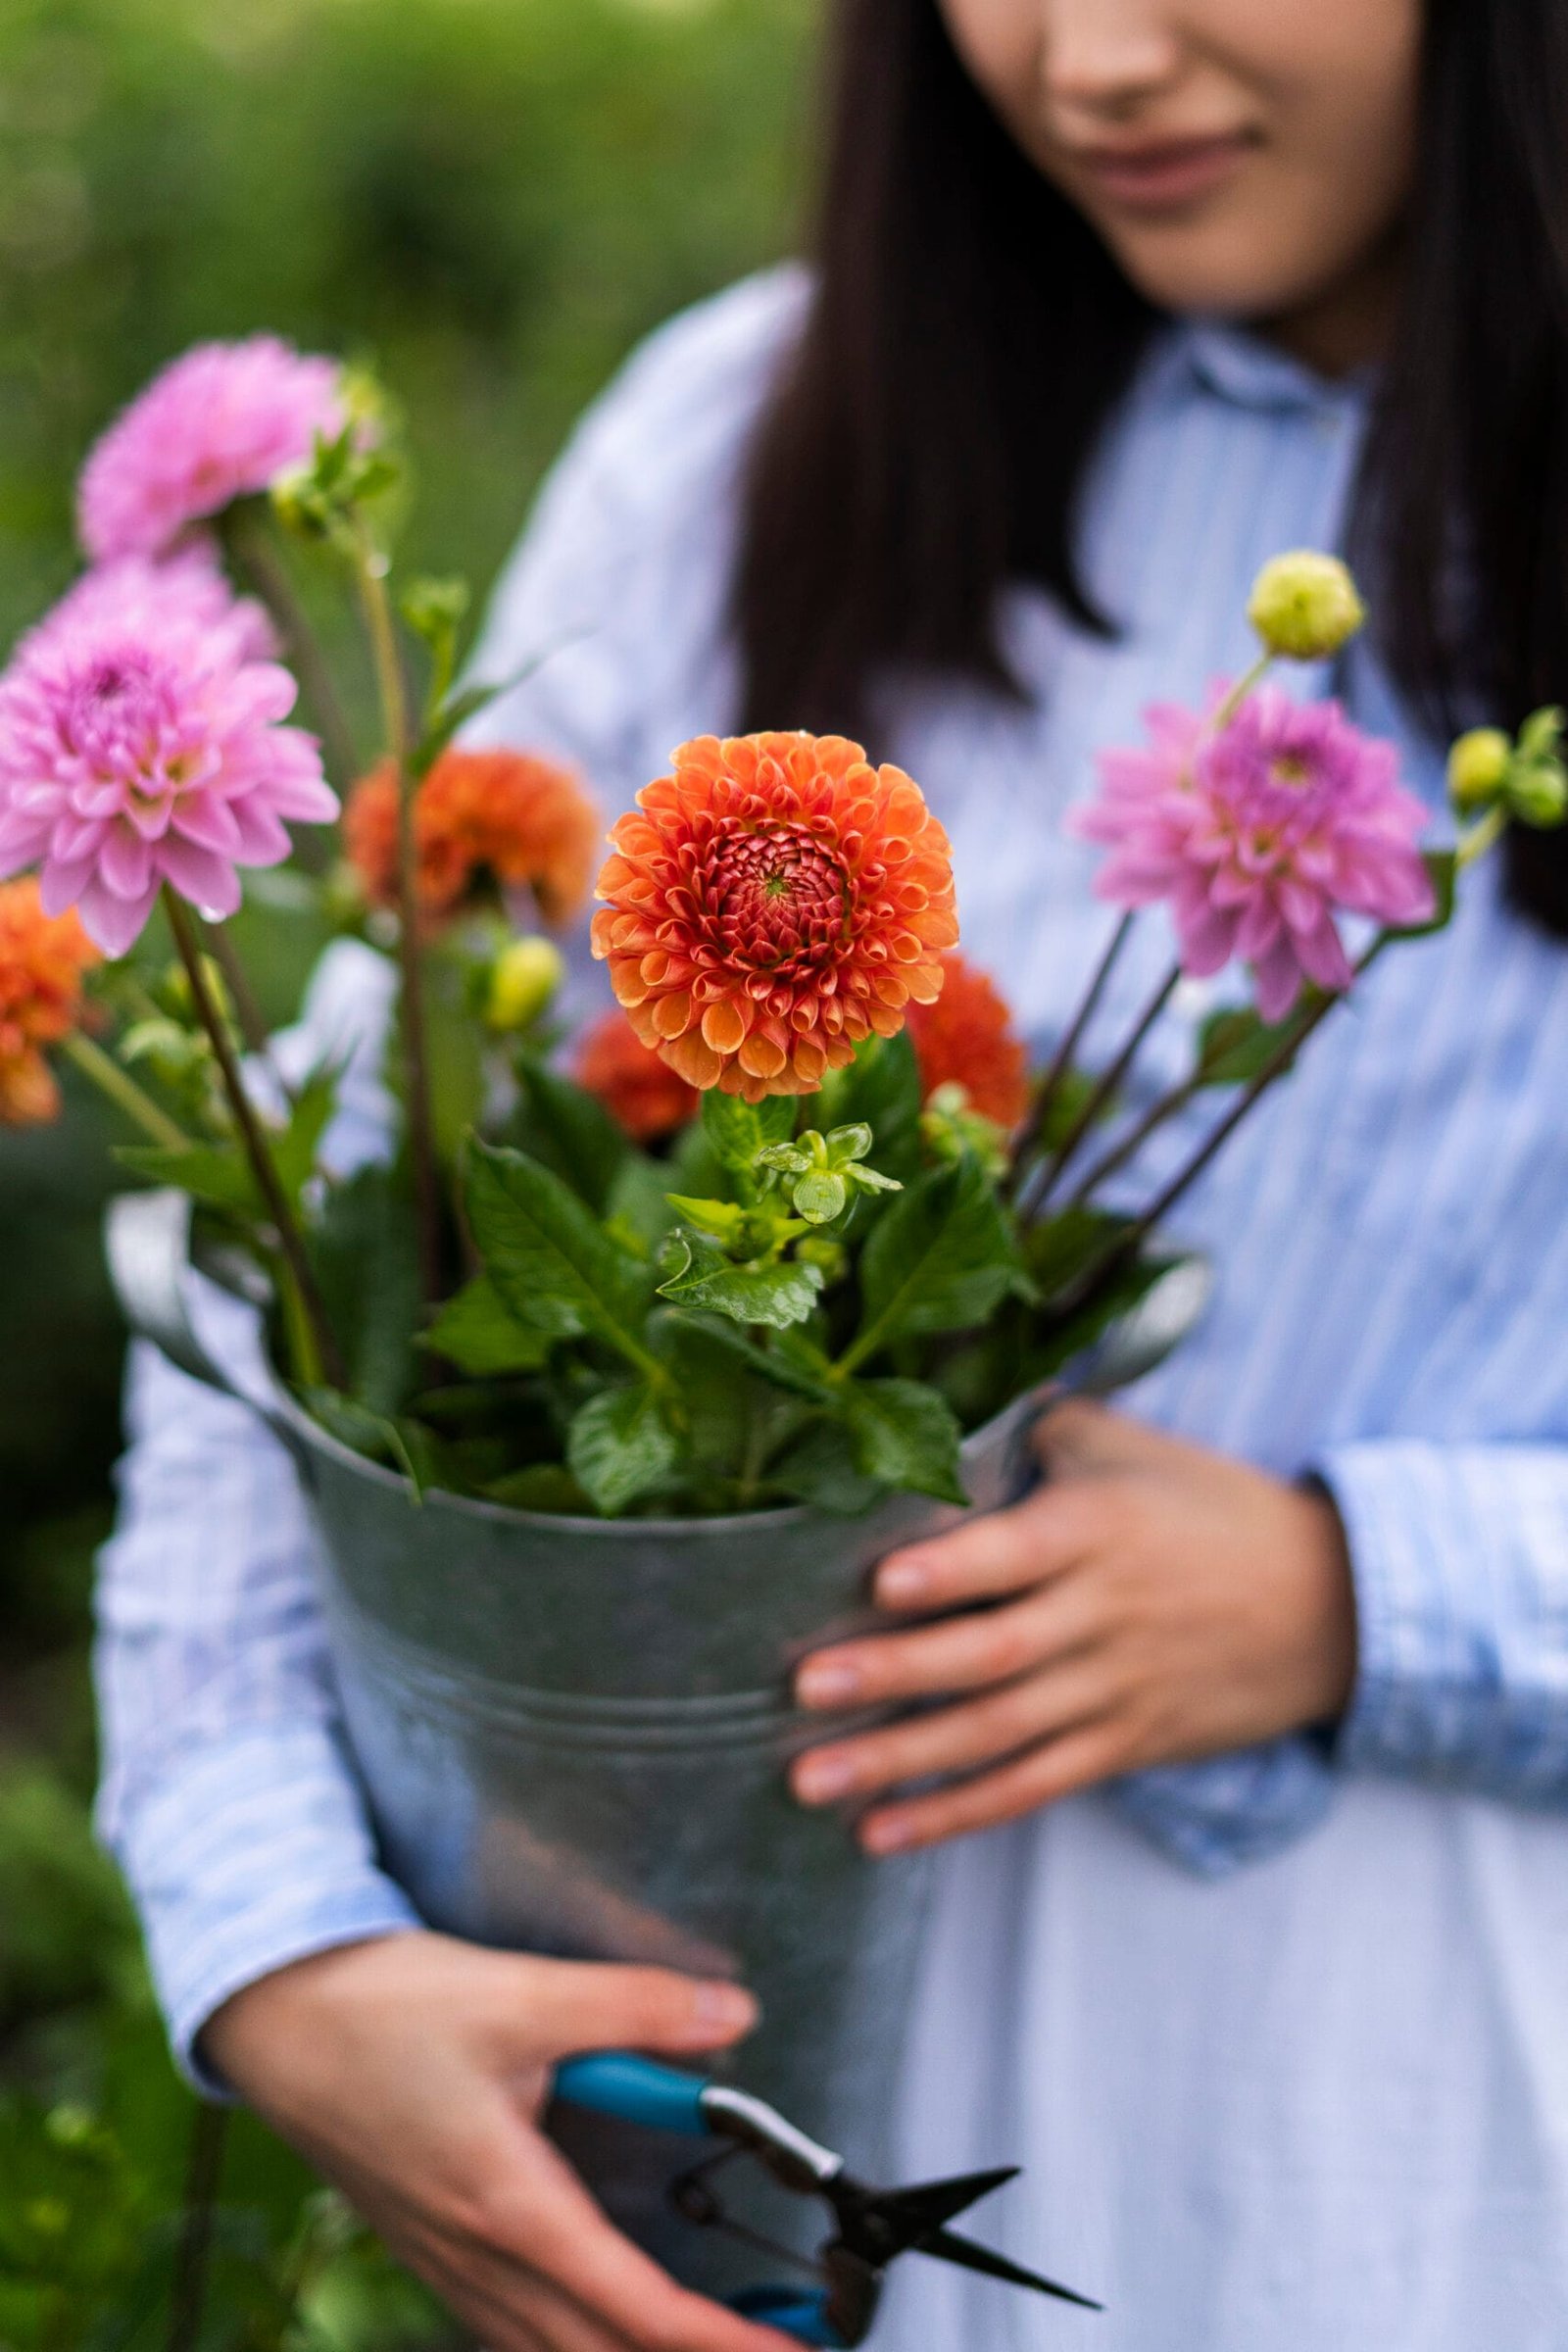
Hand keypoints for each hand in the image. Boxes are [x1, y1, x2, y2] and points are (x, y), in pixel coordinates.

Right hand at [203, 1931, 794, 2351]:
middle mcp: (480, 2255)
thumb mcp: (518, 1992)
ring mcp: (450, 2262)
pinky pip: (514, 2330)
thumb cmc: (377, 2006)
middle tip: (784, 2347)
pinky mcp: (432, 2247)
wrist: (273, 2015)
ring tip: (711, 2336)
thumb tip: (728, 2014)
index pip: (641, 2308)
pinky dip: (577, 2339)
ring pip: (556, 2350)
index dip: (727, 2344)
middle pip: (604, 2351)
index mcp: (509, 2204)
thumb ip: (631, 2006)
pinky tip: (602, 2318)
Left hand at [789, 1399, 1355, 1853]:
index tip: (881, 1582)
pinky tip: (881, 1832)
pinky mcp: (1121, 1746)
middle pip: (989, 1652)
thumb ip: (1046, 1432)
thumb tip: (949, 1404)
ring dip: (900, 1761)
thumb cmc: (1215, 1508)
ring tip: (812, 1779)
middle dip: (892, 1674)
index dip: (951, 1569)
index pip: (1017, 1553)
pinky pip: (1029, 1786)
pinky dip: (955, 1812)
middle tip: (806, 1687)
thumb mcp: (1137, 1448)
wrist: (1333, 1606)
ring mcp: (1111, 1690)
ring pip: (995, 1733)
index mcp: (1099, 1531)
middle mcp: (1101, 1615)